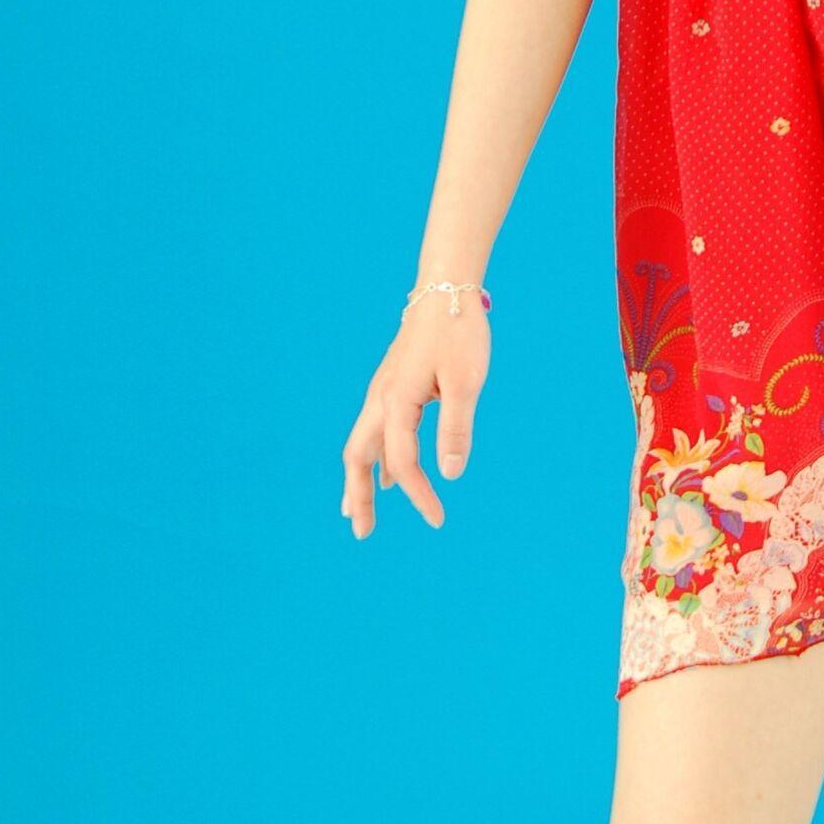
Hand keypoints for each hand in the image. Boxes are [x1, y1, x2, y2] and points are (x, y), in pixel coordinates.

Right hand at [339, 291, 491, 535]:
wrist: (446, 290)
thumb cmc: (458, 333)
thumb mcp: (465, 382)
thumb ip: (456, 429)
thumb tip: (449, 475)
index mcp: (396, 401)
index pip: (402, 463)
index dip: (419, 495)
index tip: (438, 520)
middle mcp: (381, 399)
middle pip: (358, 457)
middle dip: (359, 496)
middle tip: (362, 533)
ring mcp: (383, 391)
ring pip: (362, 444)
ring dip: (360, 479)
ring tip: (359, 512)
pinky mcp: (393, 386)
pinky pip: (375, 431)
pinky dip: (375, 458)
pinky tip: (387, 475)